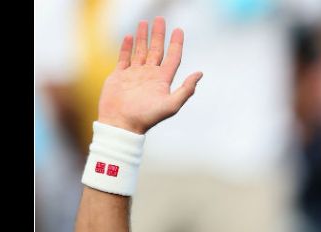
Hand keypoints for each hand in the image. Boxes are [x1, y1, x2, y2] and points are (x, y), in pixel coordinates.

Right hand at [97, 17, 202, 133]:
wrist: (121, 124)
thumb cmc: (146, 117)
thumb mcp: (171, 105)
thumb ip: (186, 89)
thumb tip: (200, 73)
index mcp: (162, 80)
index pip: (173, 57)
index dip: (177, 44)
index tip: (179, 30)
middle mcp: (150, 75)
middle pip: (156, 50)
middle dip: (159, 35)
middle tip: (160, 19)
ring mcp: (134, 75)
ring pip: (140, 51)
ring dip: (143, 37)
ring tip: (144, 22)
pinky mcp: (119, 76)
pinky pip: (124, 57)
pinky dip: (127, 47)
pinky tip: (130, 36)